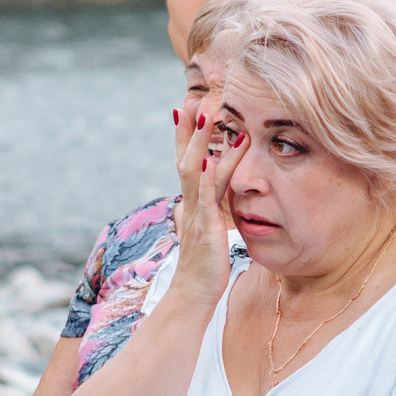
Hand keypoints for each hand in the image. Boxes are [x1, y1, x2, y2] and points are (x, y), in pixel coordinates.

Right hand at [166, 120, 241, 310]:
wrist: (193, 296)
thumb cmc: (202, 268)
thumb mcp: (202, 233)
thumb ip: (198, 213)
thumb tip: (184, 204)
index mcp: (192, 203)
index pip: (188, 162)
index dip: (186, 136)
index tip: (187, 107)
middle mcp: (190, 203)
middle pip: (187, 157)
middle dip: (190, 128)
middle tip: (193, 99)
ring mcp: (195, 214)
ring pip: (195, 169)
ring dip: (200, 141)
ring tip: (208, 114)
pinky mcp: (205, 229)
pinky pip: (206, 198)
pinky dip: (208, 176)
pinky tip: (211, 159)